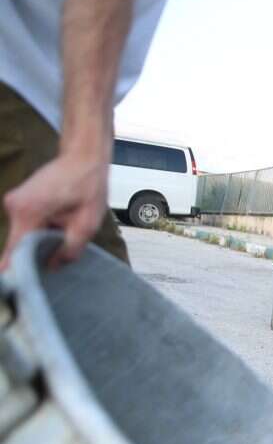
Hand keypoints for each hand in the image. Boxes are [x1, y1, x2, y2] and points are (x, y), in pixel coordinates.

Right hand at [0, 152, 110, 269]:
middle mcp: (14, 205)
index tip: (14, 286)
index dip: (15, 269)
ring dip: (40, 238)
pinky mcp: (18, 200)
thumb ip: (71, 248)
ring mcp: (13, 201)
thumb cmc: (88, 185)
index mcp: (29, 211)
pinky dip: (39, 228)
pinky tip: (57, 223)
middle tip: (56, 259)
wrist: (83, 157)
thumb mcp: (87, 222)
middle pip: (20, 242)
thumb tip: (54, 266)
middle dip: (36, 252)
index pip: (15, 249)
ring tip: (63, 229)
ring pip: (24, 233)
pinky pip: (26, 224)